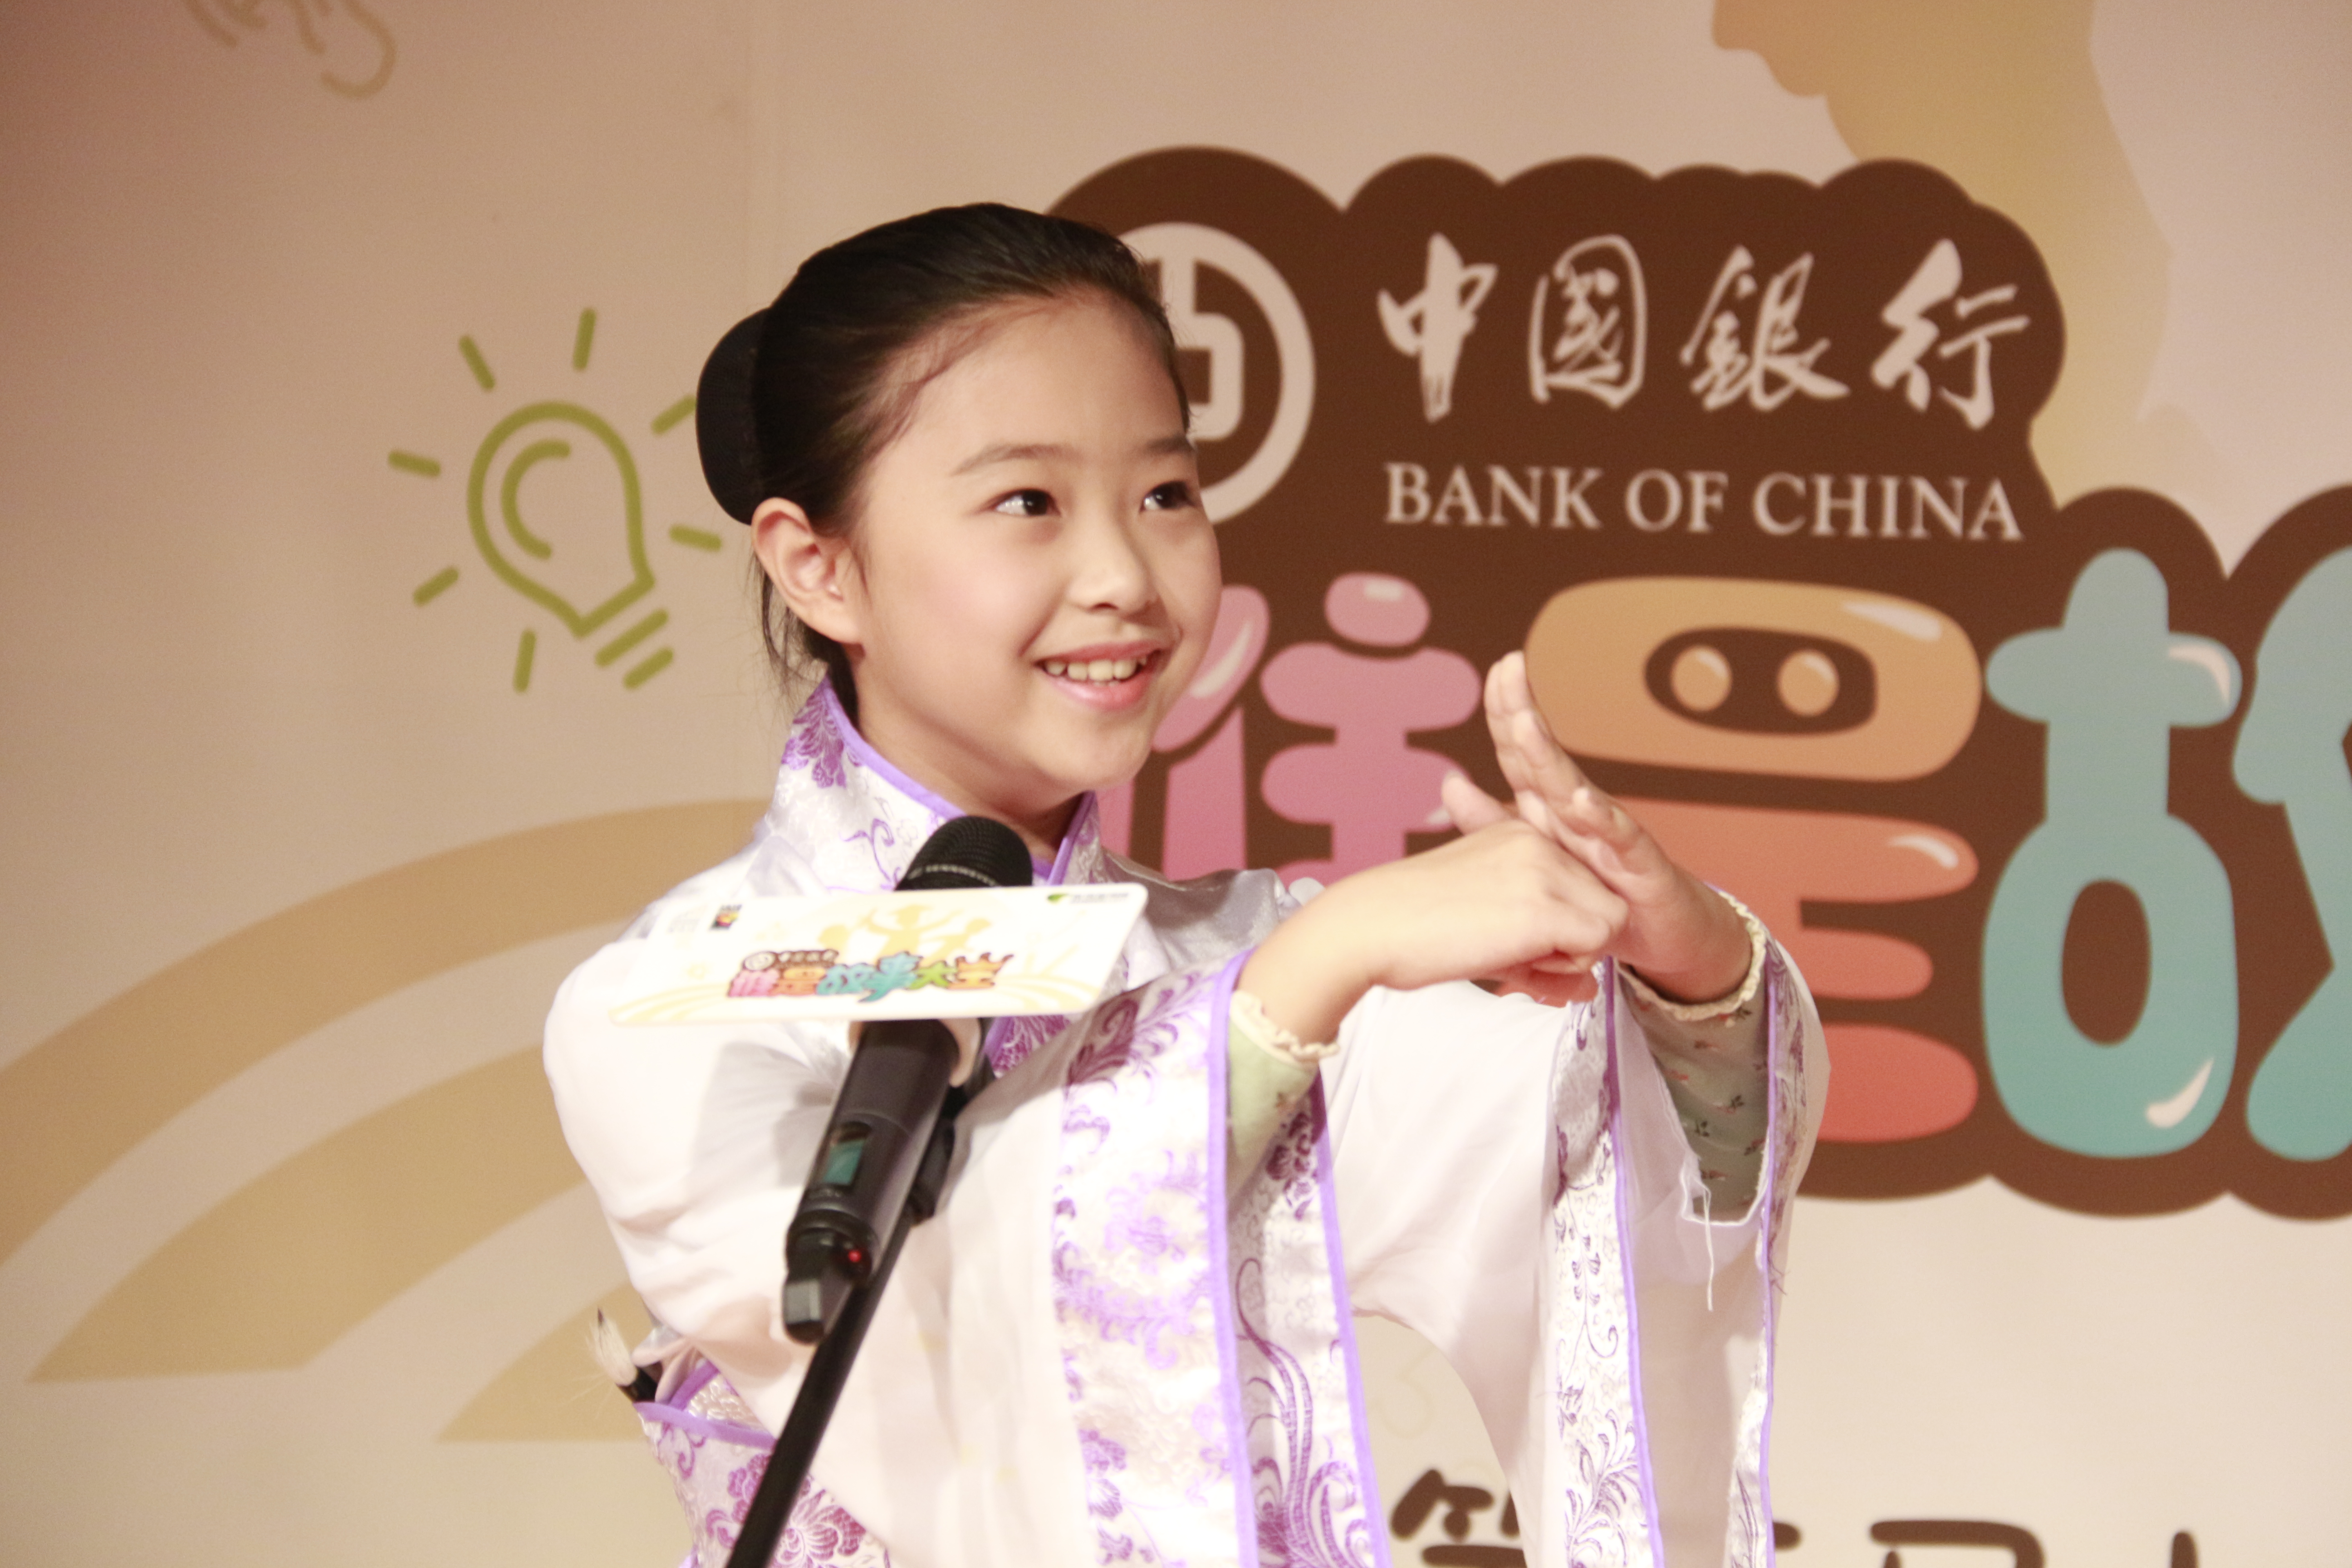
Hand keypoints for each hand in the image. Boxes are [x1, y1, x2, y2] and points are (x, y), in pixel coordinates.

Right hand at [1239, 817, 1631, 1045]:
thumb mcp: (1486, 926)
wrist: (1368, 927)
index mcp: (1520, 834)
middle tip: (1519, 963)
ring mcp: (1543, 871)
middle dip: (1573, 946)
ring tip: (1514, 964)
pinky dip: (1565, 969)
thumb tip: (1590, 987)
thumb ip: (1541, 948)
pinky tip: (1516, 967)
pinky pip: (1596, 945)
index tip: (1517, 947)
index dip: (1562, 929)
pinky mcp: (1543, 908)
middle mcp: (1538, 841)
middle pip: (1604, 905)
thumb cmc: (1412, 930)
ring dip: (1570, 958)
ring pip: (1609, 924)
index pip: (1582, 887)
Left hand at [1440, 652, 1750, 1005]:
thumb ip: (1491, 824)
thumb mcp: (1535, 856)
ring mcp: (1608, 834)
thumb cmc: (1596, 890)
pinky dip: (1600, 820)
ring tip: (1525, 725)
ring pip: (1574, 790)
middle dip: (1524, 712)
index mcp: (1549, 808)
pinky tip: (1583, 801)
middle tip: (1510, 666)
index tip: (1495, 667)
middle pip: (1543, 759)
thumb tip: (1449, 783)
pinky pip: (1617, 839)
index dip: (1505, 713)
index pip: (1521, 755)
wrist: (1660, 930)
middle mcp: (1578, 811)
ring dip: (1548, 757)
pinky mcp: (1638, 864)